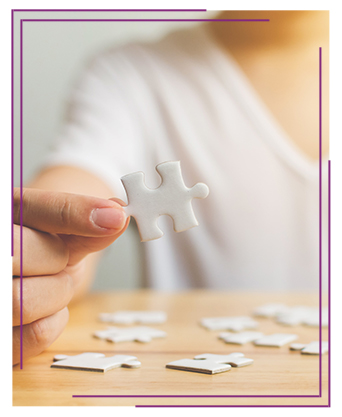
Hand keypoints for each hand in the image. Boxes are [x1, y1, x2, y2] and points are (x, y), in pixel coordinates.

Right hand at [12, 188, 127, 364]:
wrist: (21, 271)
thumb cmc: (33, 244)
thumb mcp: (49, 225)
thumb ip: (77, 218)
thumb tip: (115, 214)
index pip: (29, 209)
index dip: (74, 214)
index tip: (115, 218)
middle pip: (20, 255)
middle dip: (56, 259)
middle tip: (56, 260)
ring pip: (24, 302)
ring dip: (56, 292)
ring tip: (48, 283)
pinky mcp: (1, 343)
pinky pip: (36, 335)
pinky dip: (54, 320)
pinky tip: (45, 307)